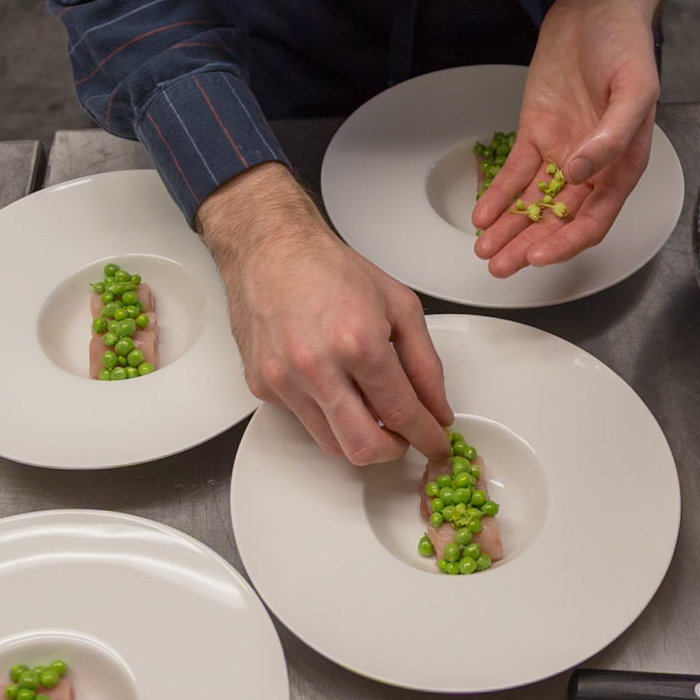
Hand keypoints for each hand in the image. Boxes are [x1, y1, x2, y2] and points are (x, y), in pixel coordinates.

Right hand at [199, 163, 451, 464]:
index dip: (427, 437)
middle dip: (394, 451)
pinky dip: (328, 414)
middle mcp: (317, 366)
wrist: (270, 248)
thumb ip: (425, 364)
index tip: (436, 444)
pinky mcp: (262, 386)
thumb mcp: (400, 305)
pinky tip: (335, 385)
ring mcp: (284, 380)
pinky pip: (305, 421)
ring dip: (360, 436)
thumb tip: (437, 409)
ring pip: (332, 444)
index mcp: (358, 342)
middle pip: (363, 447)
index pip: (402, 413)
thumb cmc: (331, 269)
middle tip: (405, 436)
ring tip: (372, 407)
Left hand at [472, 0, 669, 277]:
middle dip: (529, 245)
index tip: (539, 255)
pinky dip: (498, 195)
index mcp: (623, 163)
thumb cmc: (626, 45)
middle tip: (501, 266)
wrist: (597, 7)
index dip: (567, 242)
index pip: (594, 218)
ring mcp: (561, 151)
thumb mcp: (635, 88)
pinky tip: (480, 215)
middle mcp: (591, 166)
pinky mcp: (535, 133)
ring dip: (510, 229)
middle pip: (558, 219)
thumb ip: (615, 134)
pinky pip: (514, 172)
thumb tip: (582, 171)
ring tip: (484, 251)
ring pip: (533, 202)